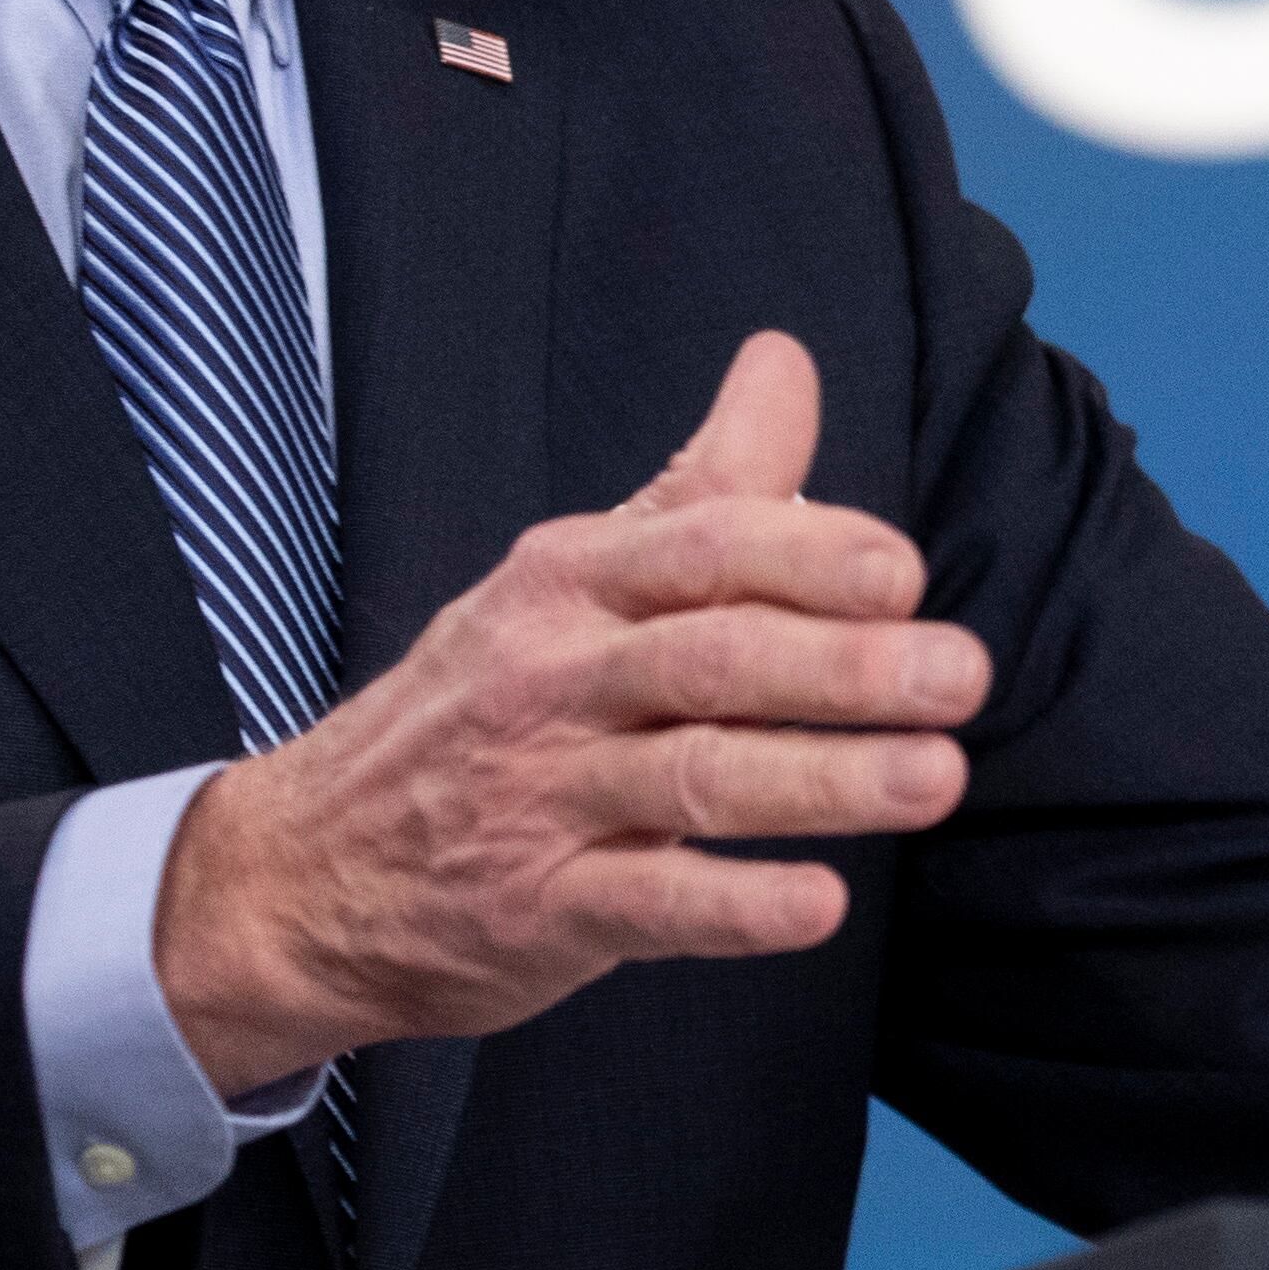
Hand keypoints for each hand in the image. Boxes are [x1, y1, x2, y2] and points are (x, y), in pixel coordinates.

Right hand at [151, 331, 988, 1091]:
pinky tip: (818, 905)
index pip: (698, 548)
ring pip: (695, 778)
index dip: (806, 555)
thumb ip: (700, 483)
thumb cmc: (480, 705)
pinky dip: (734, 908)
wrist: (307, 866)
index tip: (904, 573)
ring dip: (824, 779)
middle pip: (711, 658)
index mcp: (570, 582)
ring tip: (934, 778)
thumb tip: (786, 359)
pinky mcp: (536, 911)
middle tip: (960, 675)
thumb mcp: (568, 578)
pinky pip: (646, 906)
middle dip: (843, 665)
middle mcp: (553, 678)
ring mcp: (539, 797)